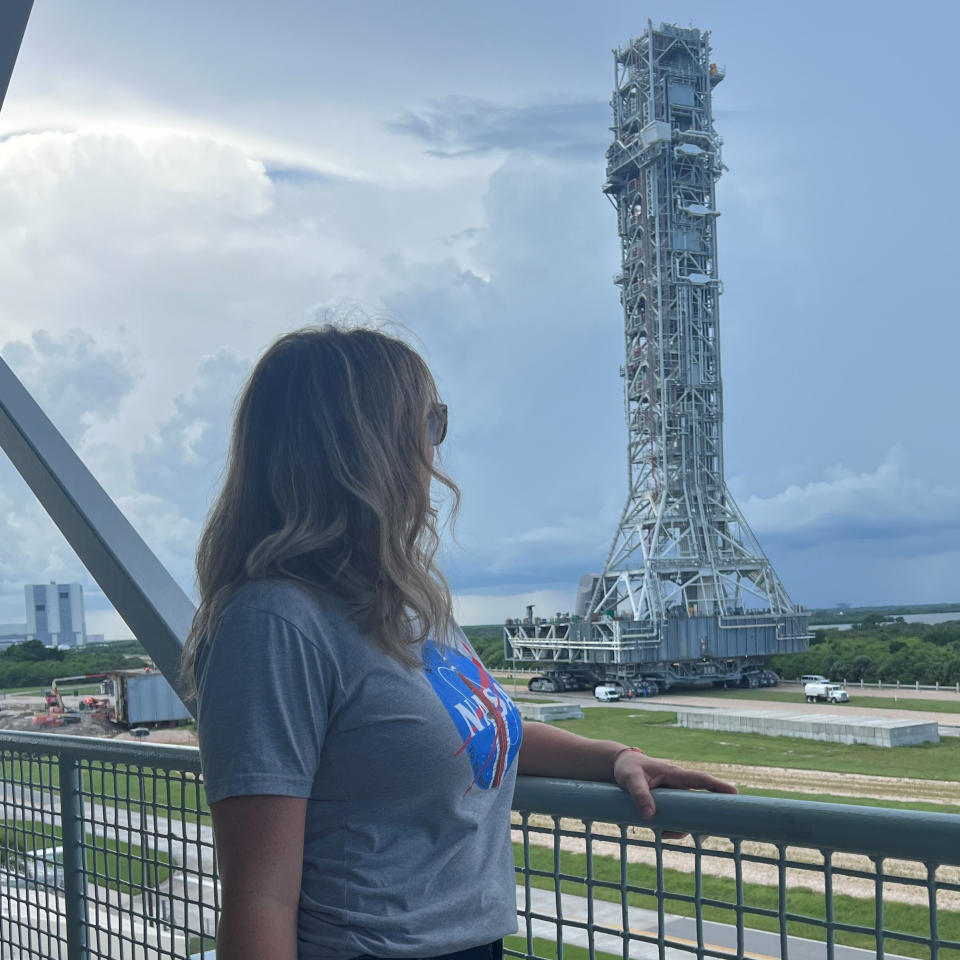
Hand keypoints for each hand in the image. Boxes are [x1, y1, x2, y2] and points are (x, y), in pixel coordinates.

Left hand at [612, 749, 736, 836]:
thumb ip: (640, 795)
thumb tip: (650, 816)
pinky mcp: (668, 805)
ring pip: (689, 815)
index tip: (734, 793)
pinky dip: (672, 829)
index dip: (718, 785)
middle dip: (705, 819)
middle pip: (700, 803)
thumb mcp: (631, 779)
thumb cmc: (628, 769)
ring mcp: (675, 796)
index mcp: (674, 773)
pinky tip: (660, 832)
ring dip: (682, 828)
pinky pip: (677, 819)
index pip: (700, 779)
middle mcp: (678, 785)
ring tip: (664, 834)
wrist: (619, 768)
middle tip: (705, 834)